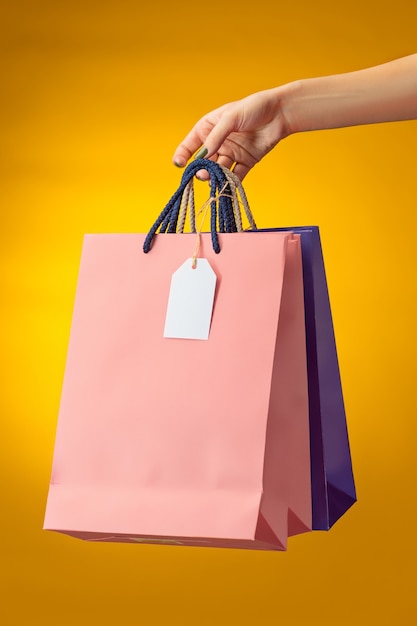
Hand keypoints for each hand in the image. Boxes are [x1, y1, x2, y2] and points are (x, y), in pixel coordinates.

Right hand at [172, 89, 289, 179]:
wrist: (280, 113)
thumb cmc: (254, 107)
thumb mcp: (231, 118)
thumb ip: (216, 137)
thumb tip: (203, 155)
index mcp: (210, 128)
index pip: (191, 143)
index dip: (183, 154)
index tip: (179, 165)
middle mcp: (219, 142)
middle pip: (205, 160)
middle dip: (201, 169)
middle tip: (202, 174)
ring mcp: (232, 153)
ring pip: (219, 169)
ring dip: (215, 176)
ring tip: (214, 179)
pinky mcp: (246, 161)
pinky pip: (236, 175)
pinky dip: (231, 182)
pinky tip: (227, 187)